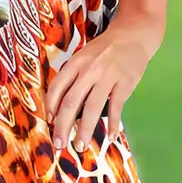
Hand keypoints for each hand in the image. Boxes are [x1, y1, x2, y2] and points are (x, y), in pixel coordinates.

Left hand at [44, 13, 164, 151]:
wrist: (132, 36)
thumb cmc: (103, 51)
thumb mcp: (82, 57)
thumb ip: (72, 78)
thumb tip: (60, 108)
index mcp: (75, 63)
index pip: (56, 88)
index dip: (51, 107)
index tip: (50, 123)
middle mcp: (88, 70)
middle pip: (70, 102)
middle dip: (62, 126)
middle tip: (59, 144)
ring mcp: (107, 77)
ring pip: (92, 108)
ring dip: (84, 130)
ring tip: (80, 146)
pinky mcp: (125, 84)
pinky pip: (116, 107)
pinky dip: (113, 124)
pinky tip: (110, 137)